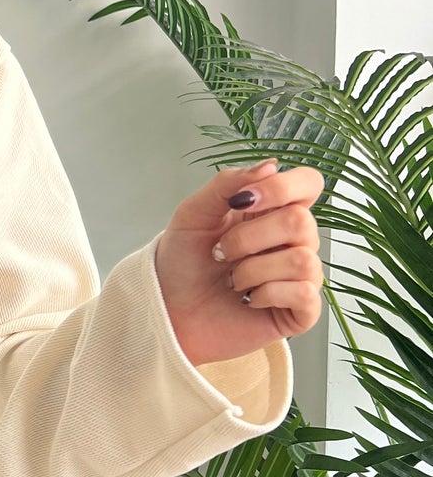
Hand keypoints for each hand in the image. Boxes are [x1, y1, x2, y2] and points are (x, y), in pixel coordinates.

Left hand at [153, 158, 325, 367]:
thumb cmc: (182, 264)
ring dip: (252, 270)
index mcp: (272, 211)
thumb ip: (227, 184)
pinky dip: (267, 294)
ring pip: (301, 259)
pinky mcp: (301, 311)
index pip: (309, 183)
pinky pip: (305, 293)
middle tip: (221, 253)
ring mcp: (300, 276)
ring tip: (232, 281)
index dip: (283, 187)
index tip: (242, 201)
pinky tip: (249, 300)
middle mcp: (293, 241)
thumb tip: (271, 165)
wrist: (167, 312)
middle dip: (249, 238)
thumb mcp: (193, 215)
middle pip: (301, 221)